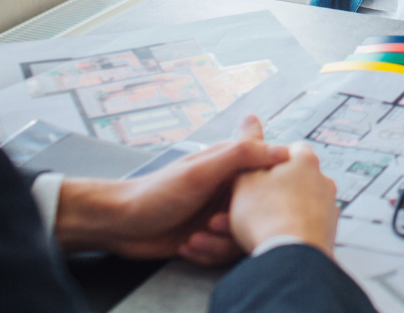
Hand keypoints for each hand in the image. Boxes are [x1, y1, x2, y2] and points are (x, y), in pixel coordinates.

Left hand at [55, 115, 289, 264]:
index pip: (270, 171)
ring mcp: (220, 215)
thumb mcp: (201, 170)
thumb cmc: (156, 192)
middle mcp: (229, 190)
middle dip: (241, 225)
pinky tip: (189, 247)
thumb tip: (283, 151)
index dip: (273, 188)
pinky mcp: (210, 238)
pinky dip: (209, 253)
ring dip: (221, 243)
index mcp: (232, 165)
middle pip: (262, 211)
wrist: (120, 224)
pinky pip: (226, 252)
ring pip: (245, 236)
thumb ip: (241, 156)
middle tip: (215, 224)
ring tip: (197, 238)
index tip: (272, 200)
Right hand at [228, 142, 339, 257]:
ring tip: (253, 227)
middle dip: (270, 192)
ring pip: (297, 205)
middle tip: (247, 206)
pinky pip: (305, 227)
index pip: (287, 150)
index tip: (252, 177)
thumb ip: (247, 146)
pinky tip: (273, 240)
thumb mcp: (245, 177)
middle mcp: (323, 180)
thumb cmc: (266, 216)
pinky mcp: (329, 233)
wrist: (290, 257)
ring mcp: (329, 207)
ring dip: (277, 213)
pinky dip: (290, 231)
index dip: (266, 163)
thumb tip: (249, 118)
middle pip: (293, 180)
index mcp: (305, 160)